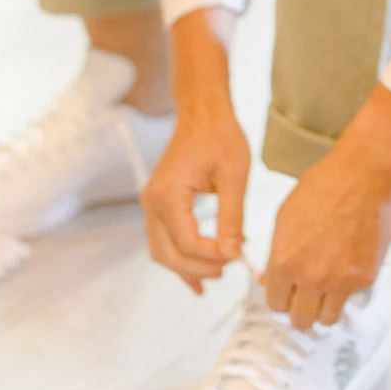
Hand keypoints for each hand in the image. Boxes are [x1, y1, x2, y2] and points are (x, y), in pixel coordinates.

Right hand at [141, 7, 246, 294]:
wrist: (203, 113)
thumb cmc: (219, 136)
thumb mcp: (234, 176)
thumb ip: (232, 217)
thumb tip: (233, 253)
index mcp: (168, 195)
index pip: (187, 242)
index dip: (213, 256)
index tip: (239, 256)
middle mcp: (152, 202)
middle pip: (169, 254)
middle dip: (199, 268)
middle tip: (230, 269)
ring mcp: (152, 204)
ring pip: (162, 252)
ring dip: (187, 268)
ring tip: (218, 274)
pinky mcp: (159, 204)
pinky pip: (163, 241)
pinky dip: (179, 259)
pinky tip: (197, 277)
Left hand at [263, 85, 390, 329]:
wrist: (363, 175)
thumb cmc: (322, 188)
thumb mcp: (285, 217)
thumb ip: (276, 253)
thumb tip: (270, 281)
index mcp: (284, 261)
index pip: (275, 303)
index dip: (281, 297)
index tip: (288, 292)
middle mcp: (310, 277)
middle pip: (300, 320)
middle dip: (301, 309)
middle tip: (307, 296)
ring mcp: (340, 281)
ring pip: (327, 320)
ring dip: (325, 308)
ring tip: (329, 290)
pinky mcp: (365, 278)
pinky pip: (353, 302)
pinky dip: (350, 292)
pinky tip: (349, 270)